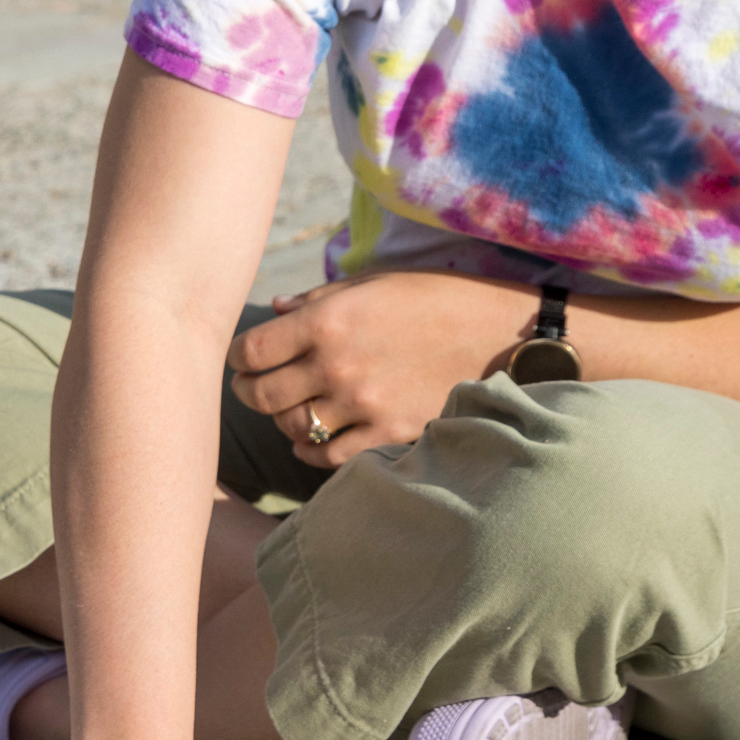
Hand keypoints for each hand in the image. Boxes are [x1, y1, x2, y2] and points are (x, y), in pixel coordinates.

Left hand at [229, 270, 529, 467]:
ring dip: (282, 419)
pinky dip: (310, 450)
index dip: (237, 358)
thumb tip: (274, 309)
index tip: (242, 359)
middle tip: (252, 387)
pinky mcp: (388, 433)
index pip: (250, 351)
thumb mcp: (376, 283)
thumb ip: (318, 299)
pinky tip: (312, 438)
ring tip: (289, 407)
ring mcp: (362, 404)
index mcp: (328, 321)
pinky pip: (327, 456)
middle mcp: (337, 365)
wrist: (503, 334)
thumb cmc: (437, 298)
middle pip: (259, 394)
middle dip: (248, 390)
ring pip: (290, 426)